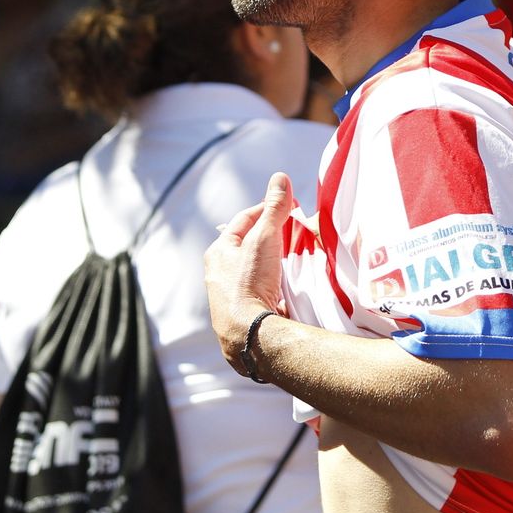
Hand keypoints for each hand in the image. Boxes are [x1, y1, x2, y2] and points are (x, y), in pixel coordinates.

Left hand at [204, 172, 295, 367]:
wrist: (249, 334)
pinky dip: (273, 284)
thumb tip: (280, 178)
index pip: (244, 220)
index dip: (267, 208)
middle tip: (294, 229)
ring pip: (253, 269)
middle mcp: (218, 273)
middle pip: (248, 245)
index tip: (289, 205)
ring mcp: (228, 297)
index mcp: (218, 251)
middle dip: (271, 236)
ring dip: (272, 262)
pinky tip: (286, 287)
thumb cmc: (250, 282)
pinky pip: (259, 291)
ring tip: (293, 257)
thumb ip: (274, 208)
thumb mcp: (265, 238)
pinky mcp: (241, 315)